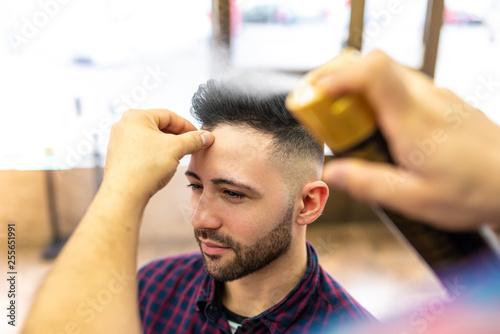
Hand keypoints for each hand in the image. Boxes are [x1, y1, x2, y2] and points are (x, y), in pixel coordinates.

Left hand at [103, 109, 213, 202]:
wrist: (124, 194)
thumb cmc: (145, 167)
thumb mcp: (176, 148)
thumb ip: (193, 139)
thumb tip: (206, 137)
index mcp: (136, 116)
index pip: (169, 115)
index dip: (188, 126)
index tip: (199, 136)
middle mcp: (124, 126)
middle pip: (159, 126)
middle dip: (178, 137)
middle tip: (192, 147)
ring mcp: (119, 142)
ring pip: (151, 139)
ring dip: (167, 146)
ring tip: (178, 157)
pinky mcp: (119, 157)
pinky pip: (142, 150)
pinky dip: (155, 155)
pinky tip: (163, 165)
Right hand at [315, 50, 499, 229]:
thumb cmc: (475, 192)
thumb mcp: (415, 199)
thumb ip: (369, 184)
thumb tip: (332, 172)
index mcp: (414, 119)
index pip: (373, 72)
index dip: (339, 74)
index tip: (316, 92)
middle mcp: (426, 98)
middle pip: (375, 65)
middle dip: (340, 78)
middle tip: (322, 106)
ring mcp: (438, 96)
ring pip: (389, 74)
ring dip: (360, 87)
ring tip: (346, 119)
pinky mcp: (444, 102)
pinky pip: (404, 86)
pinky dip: (380, 95)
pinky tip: (381, 125)